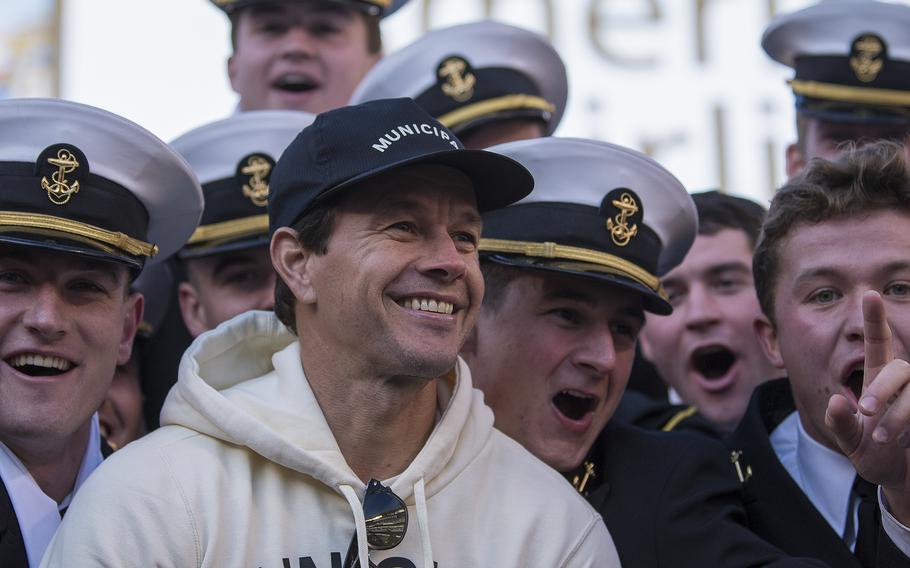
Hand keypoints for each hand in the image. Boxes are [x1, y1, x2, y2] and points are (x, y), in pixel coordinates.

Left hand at [826, 291, 909, 523]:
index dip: (875, 319)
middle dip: (882, 390)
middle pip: (899, 368)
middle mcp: (902, 381)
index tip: (870, 293)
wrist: (897, 476)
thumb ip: (839, 424)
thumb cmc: (870, 450)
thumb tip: (836, 402)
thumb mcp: (848, 440)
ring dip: (898, 416)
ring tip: (884, 439)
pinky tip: (905, 444)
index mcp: (877, 378)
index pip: (878, 343)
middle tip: (867, 414)